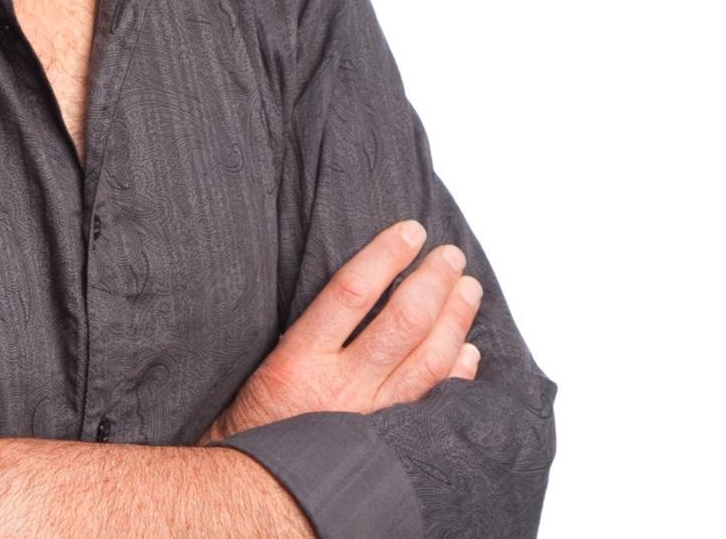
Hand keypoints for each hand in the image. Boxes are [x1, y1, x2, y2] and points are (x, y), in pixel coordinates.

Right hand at [199, 220, 482, 443]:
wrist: (258, 493)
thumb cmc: (257, 424)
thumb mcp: (268, 364)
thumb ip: (311, 332)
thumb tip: (358, 289)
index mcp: (300, 360)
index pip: (351, 292)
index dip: (385, 256)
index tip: (408, 231)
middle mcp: (341, 389)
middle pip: (401, 323)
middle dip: (432, 282)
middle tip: (449, 255)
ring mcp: (371, 420)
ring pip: (427, 362)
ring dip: (454, 319)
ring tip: (467, 287)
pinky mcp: (389, 446)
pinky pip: (435, 404)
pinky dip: (456, 374)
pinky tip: (468, 352)